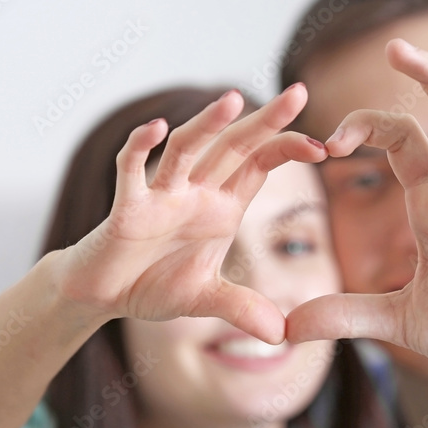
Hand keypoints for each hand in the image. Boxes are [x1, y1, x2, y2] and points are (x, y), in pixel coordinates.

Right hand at [57, 85, 325, 343]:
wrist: (103, 294)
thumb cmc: (153, 284)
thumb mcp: (206, 300)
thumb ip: (242, 309)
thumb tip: (281, 335)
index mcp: (221, 206)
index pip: (259, 164)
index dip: (287, 149)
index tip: (323, 145)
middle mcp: (195, 192)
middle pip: (233, 146)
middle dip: (264, 120)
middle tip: (298, 91)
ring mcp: (161, 196)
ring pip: (186, 150)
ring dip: (207, 125)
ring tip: (234, 100)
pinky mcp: (127, 209)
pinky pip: (131, 172)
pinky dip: (139, 149)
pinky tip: (154, 129)